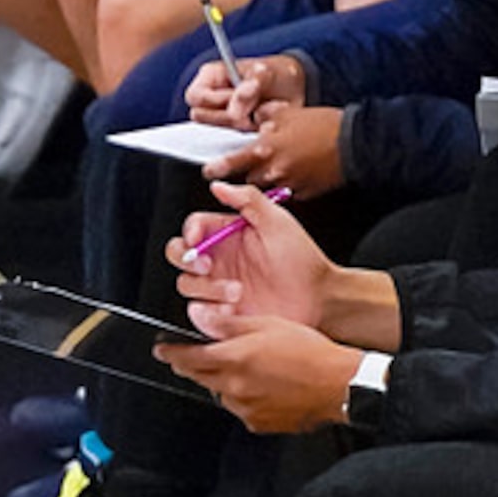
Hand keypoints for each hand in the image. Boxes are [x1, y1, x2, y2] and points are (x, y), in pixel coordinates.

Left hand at [154, 314, 356, 433]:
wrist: (341, 386)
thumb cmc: (310, 352)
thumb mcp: (267, 324)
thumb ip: (227, 325)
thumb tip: (197, 318)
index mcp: (233, 360)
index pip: (186, 359)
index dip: (171, 353)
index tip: (161, 350)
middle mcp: (234, 388)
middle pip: (199, 377)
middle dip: (193, 365)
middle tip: (195, 355)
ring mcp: (246, 409)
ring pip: (220, 393)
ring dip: (222, 381)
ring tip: (247, 367)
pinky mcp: (260, 423)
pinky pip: (241, 409)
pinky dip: (244, 398)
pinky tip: (263, 386)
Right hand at [166, 180, 335, 328]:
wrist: (318, 300)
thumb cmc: (303, 261)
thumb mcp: (278, 222)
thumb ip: (248, 199)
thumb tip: (219, 185)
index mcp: (228, 234)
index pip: (193, 226)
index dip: (190, 232)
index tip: (196, 239)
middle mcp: (220, 259)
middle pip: (179, 254)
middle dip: (186, 260)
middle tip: (206, 266)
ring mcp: (218, 286)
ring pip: (186, 284)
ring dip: (206, 289)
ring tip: (236, 292)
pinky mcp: (222, 311)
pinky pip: (199, 312)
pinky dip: (209, 311)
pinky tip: (232, 308)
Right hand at [185, 51, 306, 128]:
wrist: (294, 91)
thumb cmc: (278, 75)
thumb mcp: (269, 72)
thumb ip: (254, 82)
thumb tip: (239, 98)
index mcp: (210, 76)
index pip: (196, 96)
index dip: (216, 101)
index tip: (241, 98)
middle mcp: (209, 98)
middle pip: (200, 116)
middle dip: (229, 117)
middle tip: (253, 110)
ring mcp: (218, 116)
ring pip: (213, 131)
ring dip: (240, 126)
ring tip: (263, 114)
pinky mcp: (230, 132)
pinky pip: (229, 142)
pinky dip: (248, 135)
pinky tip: (264, 124)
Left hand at [203, 103, 345, 199]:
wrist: (355, 143)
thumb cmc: (323, 125)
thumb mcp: (287, 113)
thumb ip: (263, 118)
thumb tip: (250, 118)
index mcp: (264, 149)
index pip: (229, 164)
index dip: (216, 168)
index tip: (209, 170)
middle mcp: (273, 170)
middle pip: (248, 177)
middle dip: (250, 169)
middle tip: (261, 157)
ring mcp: (289, 184)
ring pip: (267, 185)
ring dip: (269, 176)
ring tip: (284, 160)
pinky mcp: (304, 194)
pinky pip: (288, 190)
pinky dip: (288, 181)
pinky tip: (299, 168)